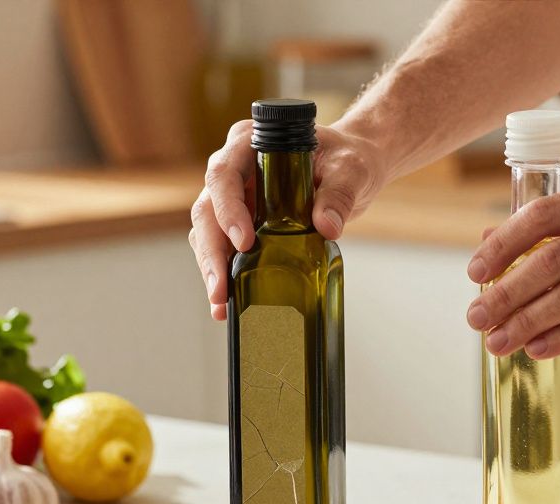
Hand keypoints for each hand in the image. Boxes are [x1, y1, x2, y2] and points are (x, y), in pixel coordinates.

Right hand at [189, 121, 387, 319]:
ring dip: (211, 268)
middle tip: (221, 288)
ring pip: (207, 231)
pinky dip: (224, 274)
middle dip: (211, 251)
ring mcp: (234, 196)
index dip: (228, 209)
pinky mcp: (241, 221)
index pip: (224, 174)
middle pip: (207, 209)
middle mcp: (234, 168)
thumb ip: (339, 194)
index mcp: (251, 143)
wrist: (352, 169)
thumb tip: (328, 228)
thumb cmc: (348, 159)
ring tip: (221, 303)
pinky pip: (222, 247)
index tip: (244, 242)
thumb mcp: (351, 171)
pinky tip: (227, 303)